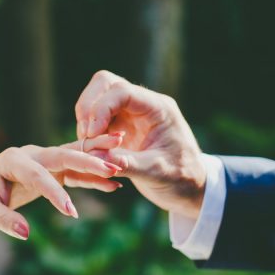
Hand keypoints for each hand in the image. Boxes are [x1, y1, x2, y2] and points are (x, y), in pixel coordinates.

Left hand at [0, 133, 123, 239]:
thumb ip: (3, 220)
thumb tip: (25, 233)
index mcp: (13, 159)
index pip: (38, 175)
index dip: (54, 193)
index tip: (70, 212)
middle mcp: (31, 154)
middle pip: (63, 155)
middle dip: (88, 160)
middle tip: (112, 167)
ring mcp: (43, 159)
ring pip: (74, 158)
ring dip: (97, 161)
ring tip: (122, 164)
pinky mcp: (51, 169)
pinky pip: (75, 172)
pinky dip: (93, 176)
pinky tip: (114, 183)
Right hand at [75, 70, 205, 219]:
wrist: (189, 189)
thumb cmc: (180, 179)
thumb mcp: (156, 173)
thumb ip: (127, 163)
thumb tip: (95, 156)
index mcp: (158, 108)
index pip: (122, 91)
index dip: (101, 108)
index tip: (91, 134)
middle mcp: (143, 105)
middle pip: (105, 84)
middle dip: (89, 106)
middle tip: (85, 135)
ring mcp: (130, 114)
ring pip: (97, 98)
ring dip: (86, 119)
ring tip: (87, 146)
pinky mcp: (120, 126)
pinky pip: (96, 119)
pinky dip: (88, 131)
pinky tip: (91, 151)